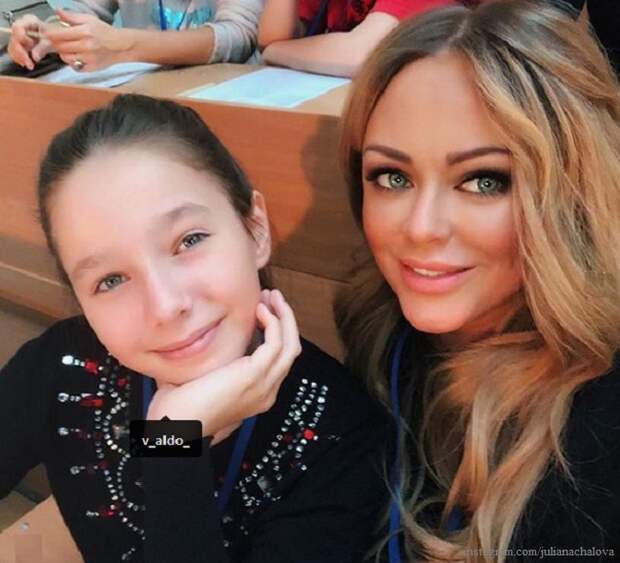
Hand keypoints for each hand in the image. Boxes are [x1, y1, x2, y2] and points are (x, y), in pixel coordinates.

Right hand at [7, 15, 52, 69]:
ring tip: (29, 65)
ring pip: (12, 46)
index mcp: (29, 21)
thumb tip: (34, 57)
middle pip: (14, 38)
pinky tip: (26, 63)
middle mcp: (22, 28)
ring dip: (19, 57)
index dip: (22, 37)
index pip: (18, 27)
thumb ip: (42, 48)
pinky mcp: (19, 44)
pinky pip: (14, 52)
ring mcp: (19, 36)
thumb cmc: (53, 37)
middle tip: (29, 62)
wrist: (56, 40)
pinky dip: (19, 59)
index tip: (30, 45)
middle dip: (20, 52)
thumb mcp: (51, 41)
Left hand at [42, 9, 131, 70]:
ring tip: (68, 48)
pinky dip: (72, 62)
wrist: (121, 46)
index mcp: (85, 32)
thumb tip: (58, 12)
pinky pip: (75, 67)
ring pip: (66, 57)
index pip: (60, 34)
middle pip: (61, 47)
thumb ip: (72, 16)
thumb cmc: (104, 32)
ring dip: (63, 53)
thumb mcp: (89, 19)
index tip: (45, 33)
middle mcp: (86, 47)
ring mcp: (89, 59)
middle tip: (57, 40)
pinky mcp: (91, 68)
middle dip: (56, 43)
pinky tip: (76, 56)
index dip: (50, 34)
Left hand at [146, 289, 301, 444]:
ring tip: (271, 296)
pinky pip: (276, 343)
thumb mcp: (202, 378)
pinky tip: (260, 309)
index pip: (277, 357)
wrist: (174, 430)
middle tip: (272, 296)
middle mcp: (266, 390)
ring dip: (284, 316)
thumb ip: (211, 359)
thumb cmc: (178, 409)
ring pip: (290, 344)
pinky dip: (273, 322)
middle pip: (291, 349)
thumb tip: (202, 335)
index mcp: (256, 393)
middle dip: (284, 319)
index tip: (262, 308)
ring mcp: (264, 384)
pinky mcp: (255, 375)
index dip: (275, 330)